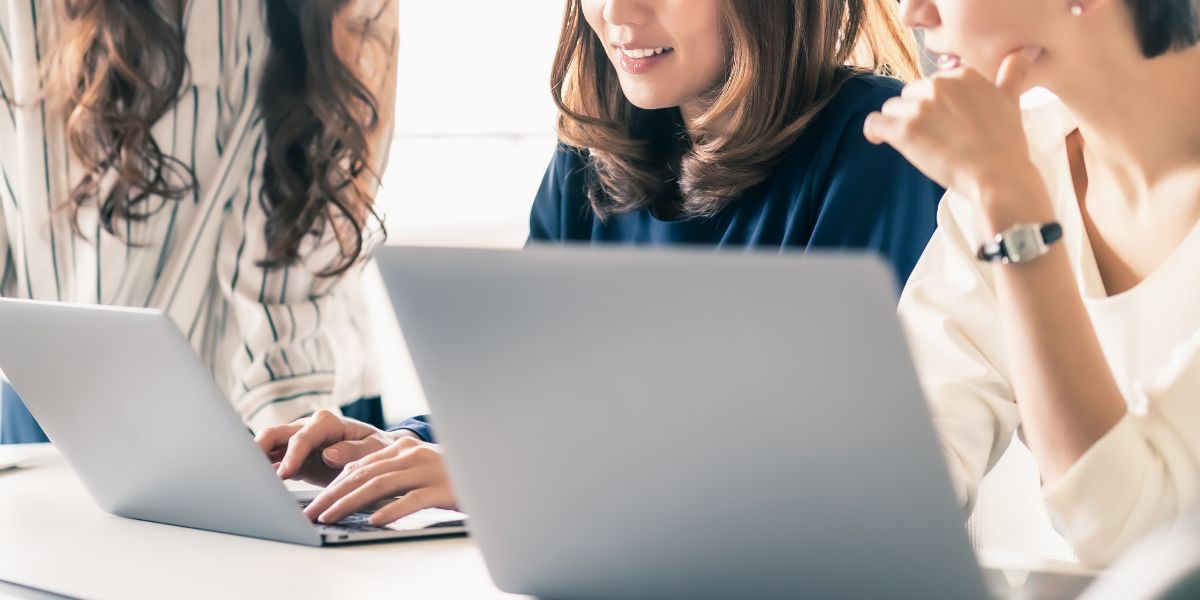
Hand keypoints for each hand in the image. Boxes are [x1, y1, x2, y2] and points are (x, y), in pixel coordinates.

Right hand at [255, 409, 403, 487]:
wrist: (377, 453)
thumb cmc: (378, 448)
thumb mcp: (375, 448)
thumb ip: (354, 451)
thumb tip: (329, 454)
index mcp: (327, 423)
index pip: (303, 437)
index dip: (292, 455)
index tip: (284, 474)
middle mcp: (307, 428)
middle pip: (274, 435)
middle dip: (258, 450)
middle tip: (250, 472)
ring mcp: (296, 442)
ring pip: (268, 447)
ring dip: (256, 462)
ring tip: (246, 480)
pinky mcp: (293, 458)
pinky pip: (273, 464)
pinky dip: (263, 473)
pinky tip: (256, 487)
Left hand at [302, 435, 458, 526]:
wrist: (494, 476)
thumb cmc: (454, 477)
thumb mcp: (420, 470)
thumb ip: (393, 474)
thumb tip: (356, 486)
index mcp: (405, 448)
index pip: (361, 465)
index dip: (334, 484)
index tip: (314, 503)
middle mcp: (413, 454)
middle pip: (364, 473)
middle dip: (334, 494)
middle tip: (313, 512)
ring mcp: (428, 470)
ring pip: (381, 484)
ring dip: (351, 502)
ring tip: (331, 516)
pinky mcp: (443, 488)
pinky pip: (412, 499)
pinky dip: (392, 510)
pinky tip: (375, 520)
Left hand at [864, 48, 1050, 223]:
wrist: (999, 176)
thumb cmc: (1006, 144)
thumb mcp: (1012, 101)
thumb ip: (1011, 75)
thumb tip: (1023, 52)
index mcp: (962, 75)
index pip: (933, 84)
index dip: (934, 104)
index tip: (944, 122)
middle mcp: (940, 85)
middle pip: (910, 94)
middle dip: (916, 113)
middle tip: (934, 137)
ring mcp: (920, 107)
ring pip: (892, 109)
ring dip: (898, 124)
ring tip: (916, 144)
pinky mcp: (904, 131)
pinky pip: (874, 123)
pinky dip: (873, 131)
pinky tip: (878, 140)